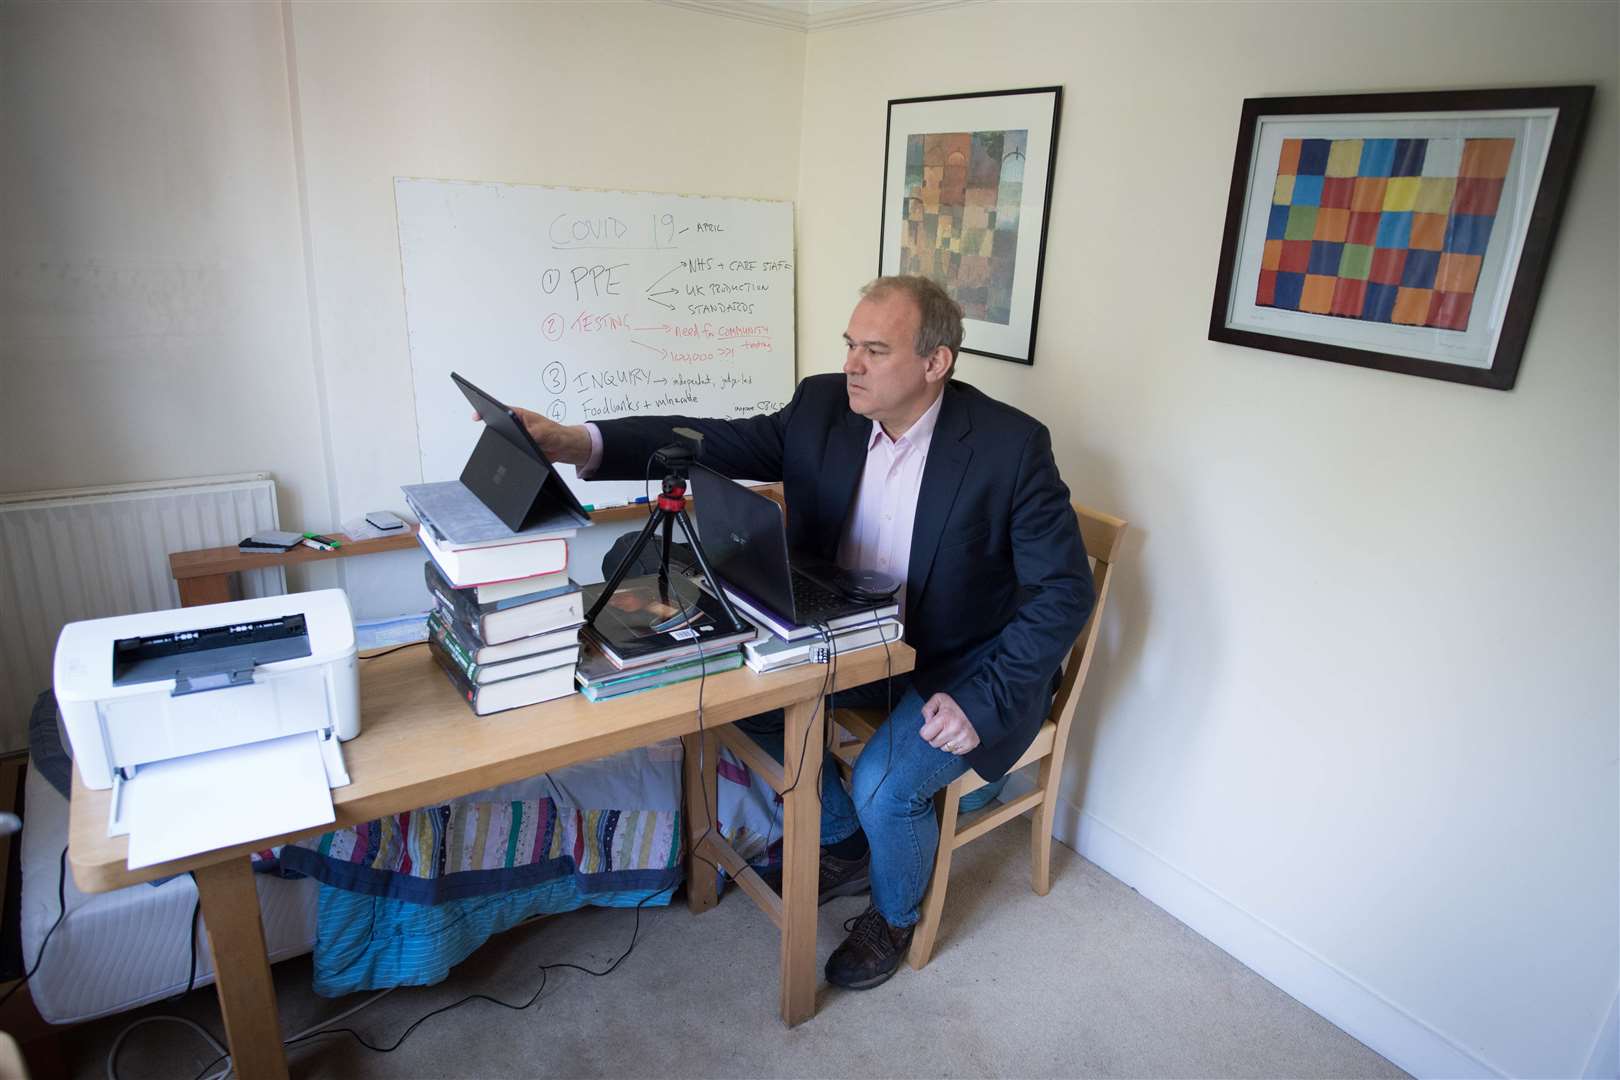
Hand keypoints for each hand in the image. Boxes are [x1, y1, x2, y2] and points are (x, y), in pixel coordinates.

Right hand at [471, 407, 591, 465]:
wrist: (563, 448)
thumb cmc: (554, 434)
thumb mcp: (542, 432)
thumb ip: (529, 434)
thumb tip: (518, 437)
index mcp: (519, 415)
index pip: (500, 409)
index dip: (486, 409)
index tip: (477, 414)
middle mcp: (514, 424)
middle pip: (497, 422)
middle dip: (488, 424)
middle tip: (480, 424)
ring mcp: (514, 436)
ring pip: (500, 437)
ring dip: (497, 440)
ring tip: (495, 443)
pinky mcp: (517, 447)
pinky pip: (506, 449)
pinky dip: (504, 451)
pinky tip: (503, 454)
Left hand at [918, 692, 978, 755]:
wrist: (977, 708)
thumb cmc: (955, 704)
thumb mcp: (938, 699)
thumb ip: (927, 709)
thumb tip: (926, 723)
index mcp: (945, 718)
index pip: (925, 735)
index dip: (927, 730)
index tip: (933, 725)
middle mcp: (954, 730)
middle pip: (934, 744)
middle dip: (936, 736)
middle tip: (943, 727)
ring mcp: (963, 738)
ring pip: (944, 749)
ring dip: (945, 742)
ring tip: (951, 731)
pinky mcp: (970, 744)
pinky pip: (955, 752)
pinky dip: (955, 746)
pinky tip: (958, 736)